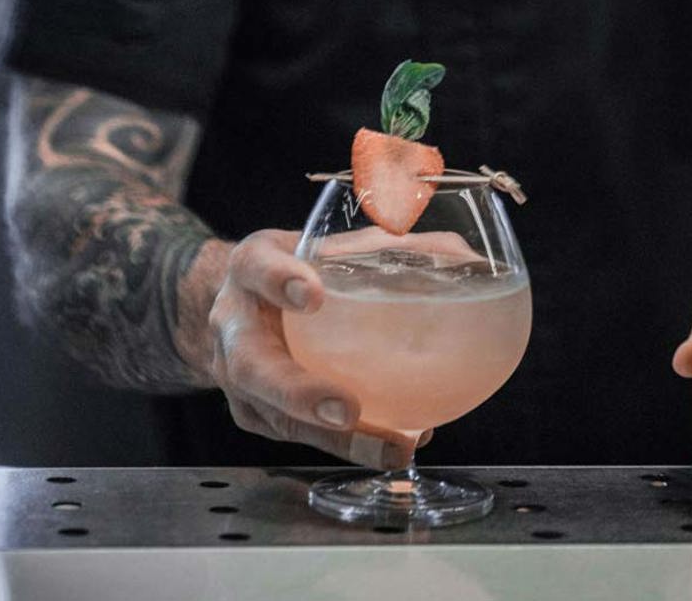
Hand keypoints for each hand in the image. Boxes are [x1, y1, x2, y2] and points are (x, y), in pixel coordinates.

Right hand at [205, 230, 426, 468]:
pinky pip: (298, 435)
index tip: (313, 294)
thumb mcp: (320, 244)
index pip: (257, 267)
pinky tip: (394, 445)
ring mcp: (237, 377)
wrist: (241, 303)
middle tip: (347, 408)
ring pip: (277, 416)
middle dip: (299, 392)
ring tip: (392, 447)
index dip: (279, 281)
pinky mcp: (255, 413)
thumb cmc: (295, 269)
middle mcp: (234, 326)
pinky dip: (347, 445)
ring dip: (336, 438)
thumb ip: (378, 246)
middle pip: (252, 365)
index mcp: (250, 268)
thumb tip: (458, 253)